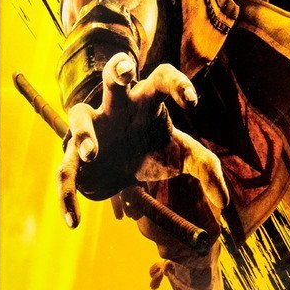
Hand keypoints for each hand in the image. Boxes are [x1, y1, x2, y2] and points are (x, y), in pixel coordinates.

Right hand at [57, 53, 227, 227]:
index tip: (192, 104)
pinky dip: (66, 196)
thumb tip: (224, 202)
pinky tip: (73, 221)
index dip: (178, 84)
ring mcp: (93, 127)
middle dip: (117, 68)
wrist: (121, 169)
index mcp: (147, 101)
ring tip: (90, 153)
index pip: (162, 78)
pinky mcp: (74, 155)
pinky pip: (65, 171)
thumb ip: (205, 168)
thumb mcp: (182, 155)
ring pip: (79, 115)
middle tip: (125, 71)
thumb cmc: (153, 150)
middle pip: (114, 75)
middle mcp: (117, 106)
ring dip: (82, 132)